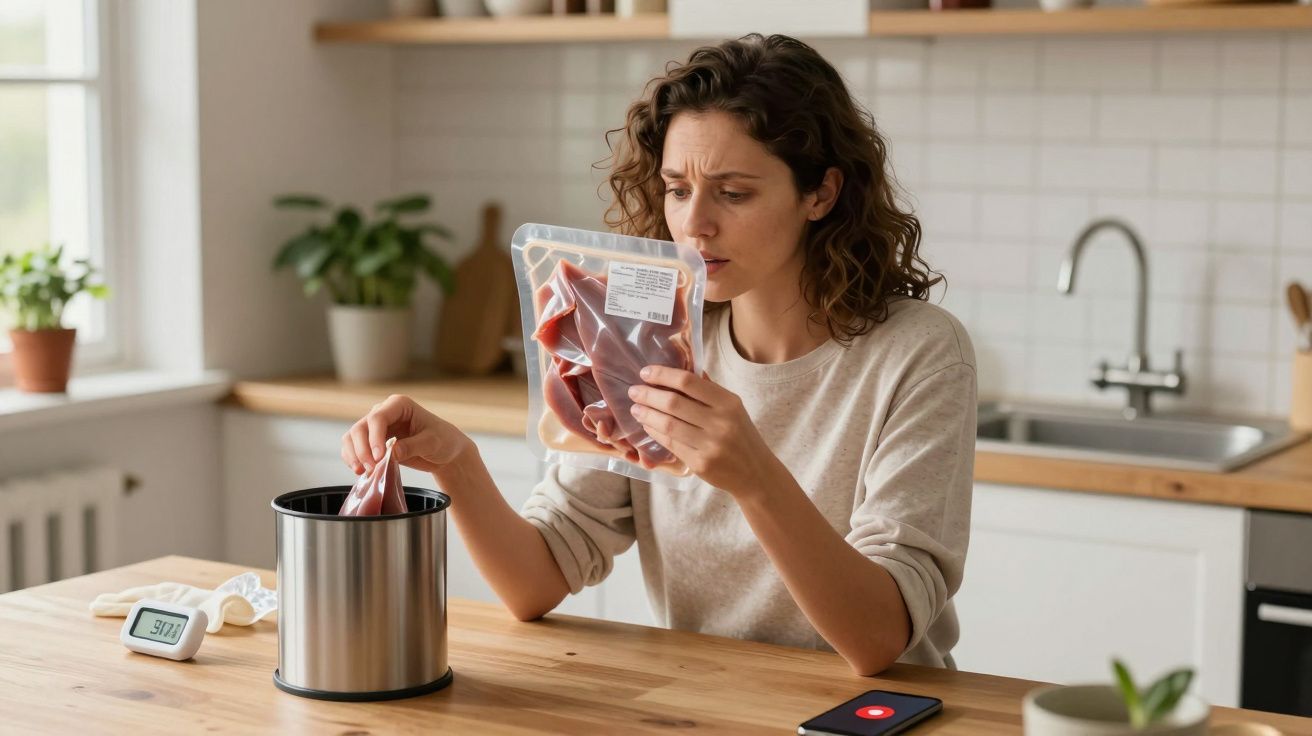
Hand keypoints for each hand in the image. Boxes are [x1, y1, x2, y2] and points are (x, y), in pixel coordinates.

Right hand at [341, 395, 473, 475]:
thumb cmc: (443, 441)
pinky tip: (360, 471)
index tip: (379, 457)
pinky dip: (353, 459)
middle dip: (361, 449)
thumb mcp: (432, 443)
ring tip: (363, 472)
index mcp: (399, 405)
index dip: (374, 437)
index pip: (378, 417)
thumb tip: (390, 452)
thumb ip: (412, 446)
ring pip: (353, 437)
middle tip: (370, 468)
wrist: (445, 452)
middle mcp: (384, 412)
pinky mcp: (373, 441)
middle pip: (360, 427)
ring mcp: (376, 427)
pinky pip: (354, 448)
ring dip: (354, 455)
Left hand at [627, 365, 783, 497]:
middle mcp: (720, 422)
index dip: (662, 374)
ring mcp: (710, 445)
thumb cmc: (740, 435)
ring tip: (636, 408)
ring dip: (647, 414)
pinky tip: (648, 426)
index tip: (645, 372)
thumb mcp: (732, 408)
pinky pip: (670, 444)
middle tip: (633, 391)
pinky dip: (654, 433)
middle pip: (673, 402)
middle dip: (648, 395)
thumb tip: (680, 367)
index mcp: (728, 402)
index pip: (688, 381)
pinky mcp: (700, 464)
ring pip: (668, 424)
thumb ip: (708, 390)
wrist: (755, 472)